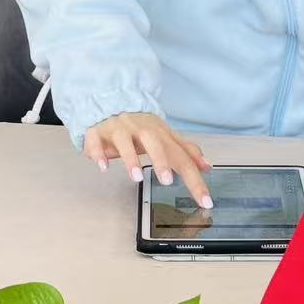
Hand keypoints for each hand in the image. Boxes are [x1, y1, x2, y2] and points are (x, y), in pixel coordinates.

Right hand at [83, 112, 214, 209]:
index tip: (205, 201)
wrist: (110, 103)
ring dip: (130, 159)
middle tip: (167, 181)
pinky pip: (96, 140)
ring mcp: (119, 129)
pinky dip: (98, 152)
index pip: (181, 156)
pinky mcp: (98, 132)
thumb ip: (185, 151)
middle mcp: (140, 129)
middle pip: (153, 141)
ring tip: (136, 176)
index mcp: (160, 133)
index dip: (194, 179)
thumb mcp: (164, 137)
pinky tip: (103, 166)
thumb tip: (207, 166)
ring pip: (125, 141)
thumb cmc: (139, 127)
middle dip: (160, 160)